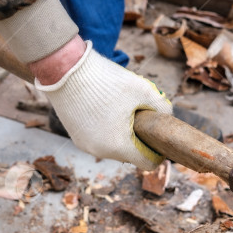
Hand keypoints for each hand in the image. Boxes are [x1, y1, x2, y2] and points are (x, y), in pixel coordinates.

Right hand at [34, 40, 171, 170]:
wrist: (66, 70)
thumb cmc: (106, 80)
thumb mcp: (143, 89)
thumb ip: (162, 107)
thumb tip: (167, 116)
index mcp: (119, 146)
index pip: (148, 163)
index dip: (157, 150)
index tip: (157, 134)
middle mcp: (100, 151)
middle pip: (130, 154)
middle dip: (138, 139)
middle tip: (139, 115)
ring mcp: (85, 145)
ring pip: (113, 147)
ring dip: (121, 134)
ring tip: (120, 109)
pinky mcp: (75, 137)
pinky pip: (98, 140)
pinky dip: (105, 130)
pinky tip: (105, 109)